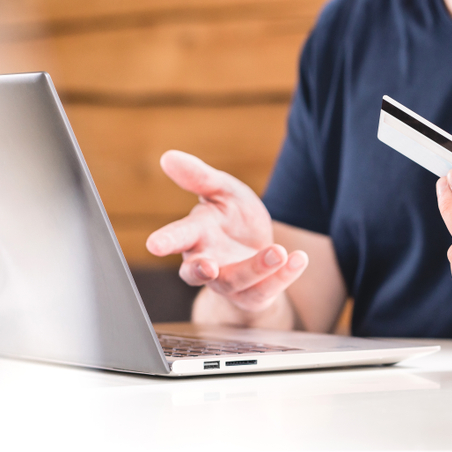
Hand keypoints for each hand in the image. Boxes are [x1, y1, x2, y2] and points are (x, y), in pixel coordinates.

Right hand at [145, 150, 308, 311]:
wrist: (257, 246)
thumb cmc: (232, 217)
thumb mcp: (222, 191)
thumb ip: (199, 177)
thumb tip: (168, 157)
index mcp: (196, 235)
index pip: (177, 238)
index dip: (166, 241)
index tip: (154, 245)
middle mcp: (206, 262)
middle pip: (195, 272)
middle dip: (200, 271)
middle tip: (208, 267)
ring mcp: (228, 282)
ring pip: (235, 282)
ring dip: (256, 268)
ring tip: (278, 252)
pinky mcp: (252, 295)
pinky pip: (266, 290)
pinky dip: (283, 276)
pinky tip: (298, 259)